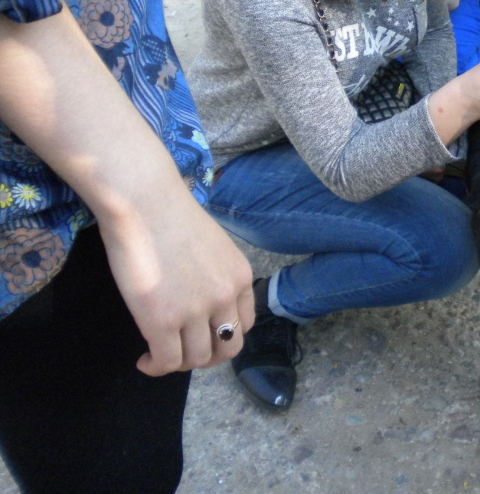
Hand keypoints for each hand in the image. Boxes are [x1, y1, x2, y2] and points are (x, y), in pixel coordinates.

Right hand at [100, 199, 254, 376]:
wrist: (145, 201)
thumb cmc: (170, 214)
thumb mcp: (212, 246)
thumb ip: (214, 273)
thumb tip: (198, 294)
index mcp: (240, 276)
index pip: (244, 323)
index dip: (222, 334)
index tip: (201, 333)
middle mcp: (226, 296)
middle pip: (228, 347)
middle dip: (207, 356)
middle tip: (182, 350)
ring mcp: (197, 311)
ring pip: (198, 359)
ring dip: (179, 363)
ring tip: (159, 353)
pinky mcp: (163, 321)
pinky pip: (167, 361)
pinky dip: (156, 367)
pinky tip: (144, 360)